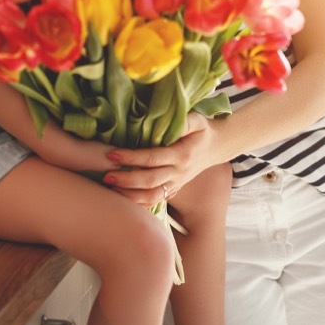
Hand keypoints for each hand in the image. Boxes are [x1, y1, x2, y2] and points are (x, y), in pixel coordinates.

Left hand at [102, 114, 221, 206]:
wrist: (217, 147)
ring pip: (152, 196)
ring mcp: (177, 184)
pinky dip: (139, 204)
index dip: (132, 157)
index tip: (112, 153)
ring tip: (111, 189)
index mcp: (182, 155)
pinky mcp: (174, 190)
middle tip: (106, 176)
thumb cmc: (202, 130)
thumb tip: (161, 122)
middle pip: (150, 181)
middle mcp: (179, 173)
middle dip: (126, 180)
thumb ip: (182, 122)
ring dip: (130, 196)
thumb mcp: (196, 120)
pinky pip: (156, 201)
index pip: (153, 158)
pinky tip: (123, 201)